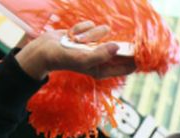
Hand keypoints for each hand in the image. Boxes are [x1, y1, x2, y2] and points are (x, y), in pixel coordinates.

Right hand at [14, 21, 135, 79]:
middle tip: (101, 40)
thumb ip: (101, 55)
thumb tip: (117, 47)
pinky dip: (82, 27)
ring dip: (90, 33)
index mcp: (104, 70)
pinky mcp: (87, 34)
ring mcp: (94, 45)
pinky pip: (92, 25)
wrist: (43, 49)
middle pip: (120, 47)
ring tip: (77, 40)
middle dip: (112, 41)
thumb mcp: (83, 59)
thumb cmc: (62, 58)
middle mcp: (101, 58)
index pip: (128, 66)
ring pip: (103, 32)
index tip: (136, 47)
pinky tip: (72, 34)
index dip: (134, 57)